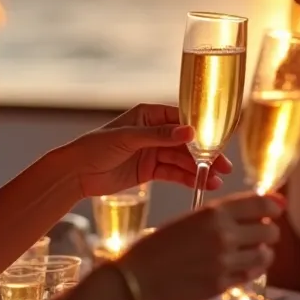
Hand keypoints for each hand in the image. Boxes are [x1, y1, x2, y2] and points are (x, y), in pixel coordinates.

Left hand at [60, 103, 233, 197]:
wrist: (75, 173)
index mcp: (149, 115)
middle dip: (205, 154)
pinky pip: (173, 173)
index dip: (202, 131)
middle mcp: (154, 132)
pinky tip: (201, 184)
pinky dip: (187, 179)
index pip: (182, 119)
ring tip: (215, 180)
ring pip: (182, 160)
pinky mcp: (150, 170)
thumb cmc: (95, 147)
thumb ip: (159, 135)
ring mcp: (153, 152)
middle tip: (223, 166)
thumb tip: (189, 132)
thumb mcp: (128, 137)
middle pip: (186, 143)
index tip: (219, 141)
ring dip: (199, 169)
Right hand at [120, 193, 283, 299]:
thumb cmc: (158, 247)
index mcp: (215, 213)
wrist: (139, 278)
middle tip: (262, 233)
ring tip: (255, 253)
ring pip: (265, 255)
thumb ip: (222, 215)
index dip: (274, 206)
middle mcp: (224, 236)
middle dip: (269, 231)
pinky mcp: (222, 285)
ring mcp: (225, 262)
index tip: (276, 209)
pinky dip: (252, 270)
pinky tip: (244, 267)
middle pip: (270, 231)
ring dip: (264, 253)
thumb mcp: (190, 218)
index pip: (262, 205)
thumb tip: (256, 212)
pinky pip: (251, 275)